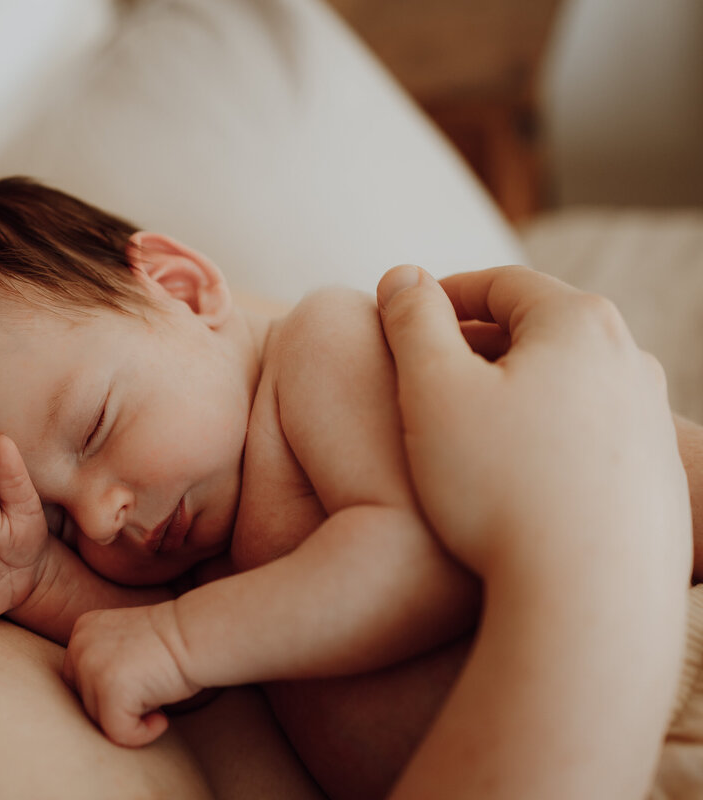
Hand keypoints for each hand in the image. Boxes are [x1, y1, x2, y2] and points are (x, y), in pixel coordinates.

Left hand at [61, 602, 199, 746]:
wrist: (198, 634)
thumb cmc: (171, 645)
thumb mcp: (122, 645)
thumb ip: (100, 664)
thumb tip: (90, 710)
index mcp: (83, 630)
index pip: (77, 681)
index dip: (106, 694)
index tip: (139, 685)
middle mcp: (80, 645)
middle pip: (84, 702)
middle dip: (116, 708)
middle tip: (150, 695)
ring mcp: (92, 666)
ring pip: (98, 720)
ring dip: (130, 719)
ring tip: (156, 698)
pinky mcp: (110, 688)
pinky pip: (117, 733)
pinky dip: (141, 735)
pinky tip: (162, 718)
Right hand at [376, 264, 689, 580]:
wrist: (586, 598)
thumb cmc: (498, 487)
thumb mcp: (431, 389)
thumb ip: (412, 321)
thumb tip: (403, 277)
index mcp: (578, 323)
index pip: (501, 284)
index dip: (441, 295)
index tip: (401, 321)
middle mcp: (632, 361)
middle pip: (538, 331)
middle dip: (475, 345)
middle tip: (421, 375)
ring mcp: (652, 423)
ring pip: (565, 385)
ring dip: (510, 393)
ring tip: (461, 431)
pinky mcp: (658, 480)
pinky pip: (587, 437)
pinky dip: (542, 439)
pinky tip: (507, 481)